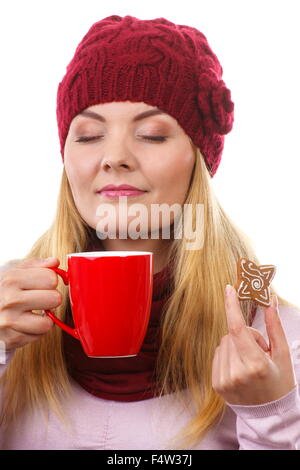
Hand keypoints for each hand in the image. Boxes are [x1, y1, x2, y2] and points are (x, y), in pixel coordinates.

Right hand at [0, 257, 60, 350]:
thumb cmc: (1, 290)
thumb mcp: (13, 271)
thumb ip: (35, 265)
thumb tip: (55, 262)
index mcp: (12, 280)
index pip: (51, 278)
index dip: (50, 280)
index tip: (42, 283)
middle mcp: (10, 300)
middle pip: (54, 299)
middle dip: (51, 298)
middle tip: (40, 298)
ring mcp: (9, 321)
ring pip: (48, 323)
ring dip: (45, 318)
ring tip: (35, 312)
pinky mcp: (12, 339)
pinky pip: (39, 335)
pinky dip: (36, 330)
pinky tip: (26, 323)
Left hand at [211, 285, 296, 404]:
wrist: (269, 415)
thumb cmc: (280, 382)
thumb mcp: (282, 354)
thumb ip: (274, 325)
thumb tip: (270, 299)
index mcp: (256, 365)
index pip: (238, 329)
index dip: (231, 306)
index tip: (229, 288)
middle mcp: (237, 373)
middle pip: (231, 334)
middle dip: (245, 335)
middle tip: (260, 351)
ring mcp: (224, 380)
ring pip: (223, 343)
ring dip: (235, 345)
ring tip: (250, 363)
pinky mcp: (216, 384)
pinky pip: (217, 354)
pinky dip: (228, 355)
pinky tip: (240, 369)